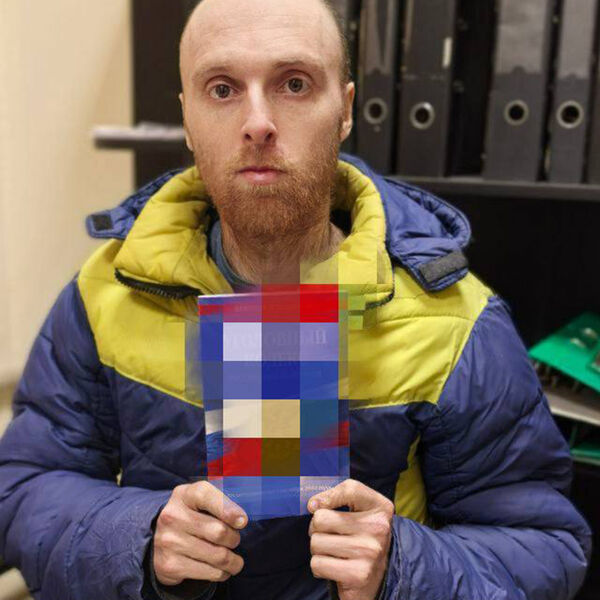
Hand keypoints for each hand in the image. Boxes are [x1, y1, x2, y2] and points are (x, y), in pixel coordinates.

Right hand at [153, 481, 246, 585]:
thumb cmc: (192, 515)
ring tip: (234, 559)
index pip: (206, 496)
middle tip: (234, 539)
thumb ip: (221, 501)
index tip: (243, 521)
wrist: (159, 538)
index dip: (228, 509)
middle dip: (234, 538)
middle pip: (218, 531)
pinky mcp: (169, 565)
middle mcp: (172, 516)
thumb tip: (241, 520)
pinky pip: (210, 573)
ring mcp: (169, 542)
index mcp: (184, 495)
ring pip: (218, 555)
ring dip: (233, 560)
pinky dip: (223, 573)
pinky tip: (222, 569)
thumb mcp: (201, 500)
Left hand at [307, 479, 393, 599]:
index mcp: (380, 507)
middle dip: (316, 528)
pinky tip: (333, 566)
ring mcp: (369, 552)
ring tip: (332, 551)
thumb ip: (338, 497)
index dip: (327, 496)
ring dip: (317, 549)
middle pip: (321, 519)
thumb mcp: (360, 510)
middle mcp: (378, 528)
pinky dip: (319, 566)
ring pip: (316, 542)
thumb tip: (313, 505)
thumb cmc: (361, 536)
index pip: (350, 489)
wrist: (379, 576)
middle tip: (327, 534)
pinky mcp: (358, 575)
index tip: (316, 506)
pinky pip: (317, 564)